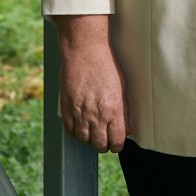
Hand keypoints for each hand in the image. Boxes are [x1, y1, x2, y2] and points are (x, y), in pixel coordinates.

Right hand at [55, 15, 128, 152]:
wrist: (85, 50)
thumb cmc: (106, 65)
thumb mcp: (122, 87)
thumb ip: (125, 111)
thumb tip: (128, 129)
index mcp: (114, 109)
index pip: (116, 141)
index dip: (117, 145)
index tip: (116, 143)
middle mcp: (97, 114)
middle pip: (99, 145)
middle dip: (103, 145)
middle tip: (104, 139)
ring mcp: (80, 112)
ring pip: (84, 139)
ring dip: (89, 138)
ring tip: (92, 131)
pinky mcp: (66, 107)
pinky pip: (70, 130)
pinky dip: (75, 131)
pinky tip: (80, 125)